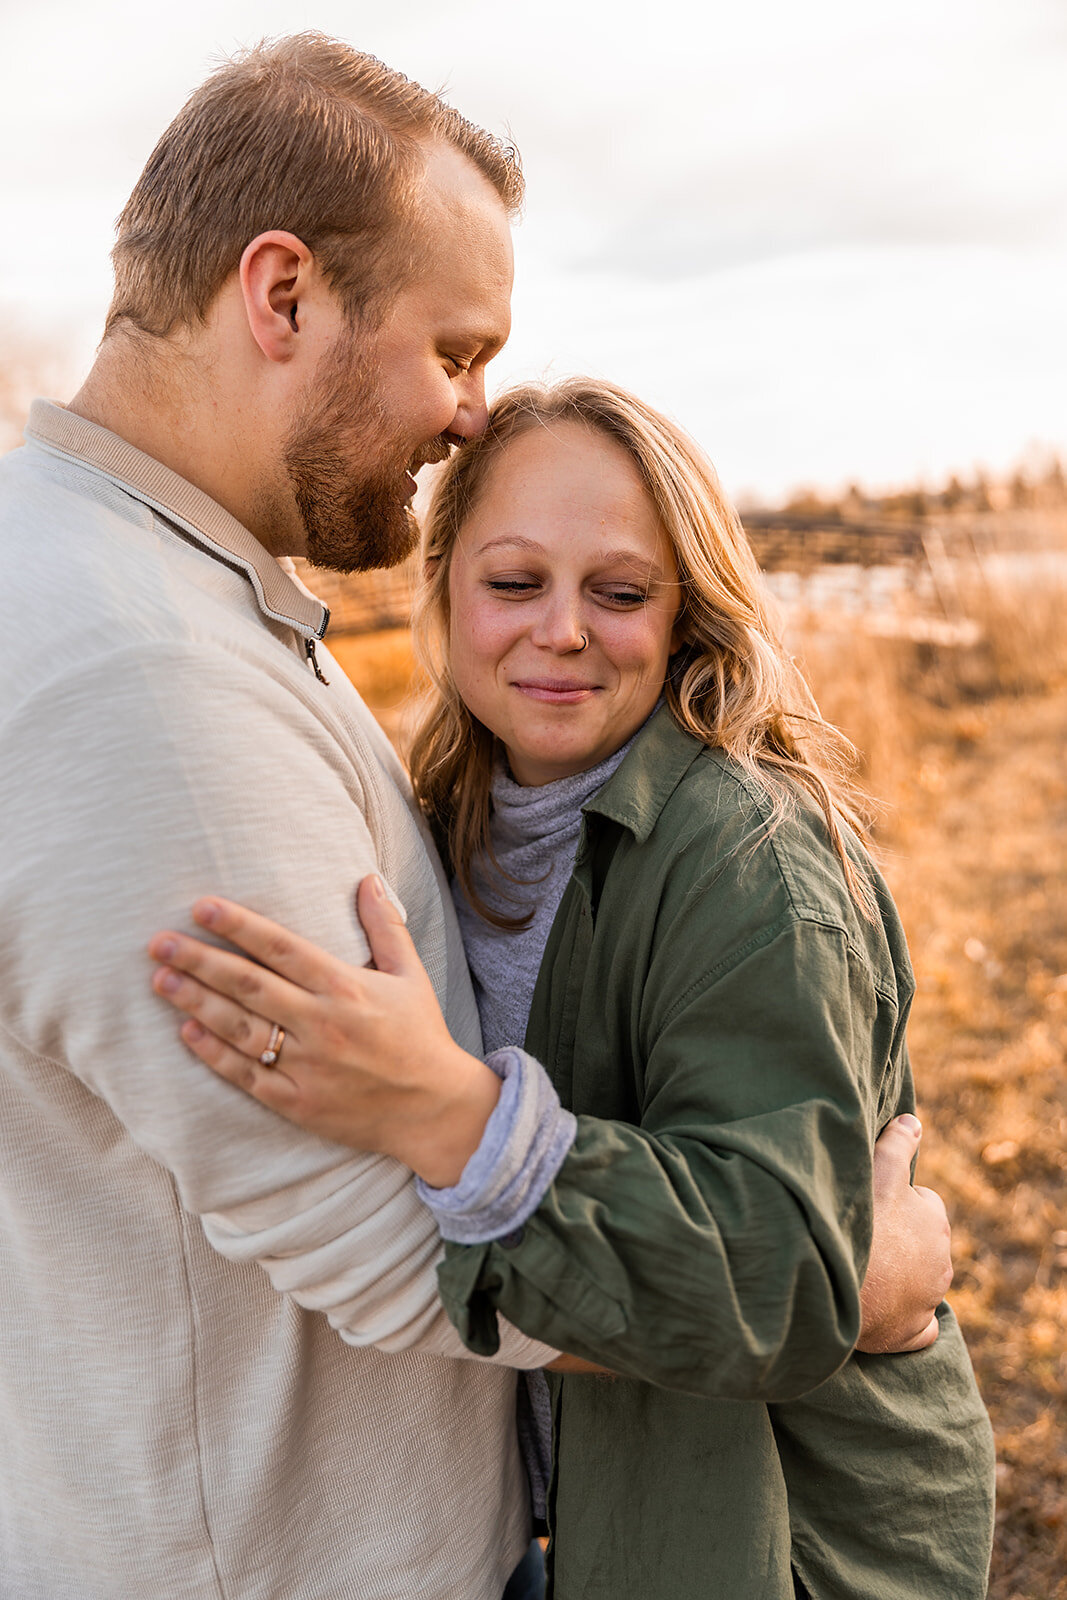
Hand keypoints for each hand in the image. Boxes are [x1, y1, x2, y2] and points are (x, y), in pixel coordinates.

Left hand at [147, 878, 501, 1187]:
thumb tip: (365, 878)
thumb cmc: (421, 1036)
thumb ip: (385, 925)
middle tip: (158, 942)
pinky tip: (186, 1032)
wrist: (433, 1110)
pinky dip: (213, 1054)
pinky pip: (245, 1076)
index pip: (281, 948)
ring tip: (160, 979)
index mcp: (346, 987)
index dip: (238, 925)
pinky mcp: (297, 1103)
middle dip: (199, 961)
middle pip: (247, 986)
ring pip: (238, 1029)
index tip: (200, 907)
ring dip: (195, 1003)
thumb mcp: (410, 974)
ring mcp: (307, 1066)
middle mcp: (321, 1024)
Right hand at [857, 1113, 952, 1353]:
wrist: (844, 1285)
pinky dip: (906, 1320)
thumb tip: (913, 1121)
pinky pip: (919, 1327)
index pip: (921, 1203)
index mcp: (935, 1221)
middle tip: (860, 1237)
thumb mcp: (880, 1171)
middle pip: (919, 1244)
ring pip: (919, 1283)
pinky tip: (886, 1312)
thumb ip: (897, 1144)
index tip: (869, 1207)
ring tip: (862, 1270)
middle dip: (897, 1241)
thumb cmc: (864, 1223)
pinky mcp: (913, 1332)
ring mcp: (928, 1300)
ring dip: (897, 1277)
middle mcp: (941, 1262)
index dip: (893, 1202)